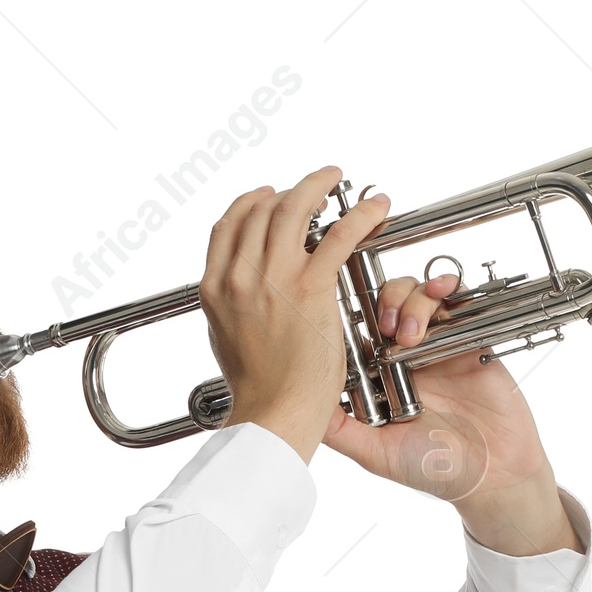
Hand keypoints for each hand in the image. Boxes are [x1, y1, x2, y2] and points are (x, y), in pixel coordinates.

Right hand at [199, 166, 390, 462]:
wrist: (271, 413)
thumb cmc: (257, 390)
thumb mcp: (225, 340)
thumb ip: (233, 307)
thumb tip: (241, 293)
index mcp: (215, 288)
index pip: (229, 226)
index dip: (252, 203)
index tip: (269, 196)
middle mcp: (239, 276)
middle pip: (261, 210)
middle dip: (289, 191)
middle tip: (312, 187)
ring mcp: (272, 279)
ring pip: (294, 209)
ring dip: (318, 185)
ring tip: (336, 179)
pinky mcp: (309, 286)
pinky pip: (339, 234)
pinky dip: (361, 214)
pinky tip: (376, 207)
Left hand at [319, 270, 581, 555]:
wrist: (492, 475)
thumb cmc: (432, 469)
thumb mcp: (374, 453)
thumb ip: (338, 430)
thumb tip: (297, 407)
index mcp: (377, 378)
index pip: (355, 333)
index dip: (347, 319)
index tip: (347, 321)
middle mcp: (403, 357)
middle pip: (383, 304)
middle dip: (380, 304)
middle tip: (385, 329)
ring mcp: (435, 345)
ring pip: (415, 295)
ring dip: (409, 301)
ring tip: (411, 334)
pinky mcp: (468, 337)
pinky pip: (456, 298)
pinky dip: (446, 286)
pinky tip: (441, 292)